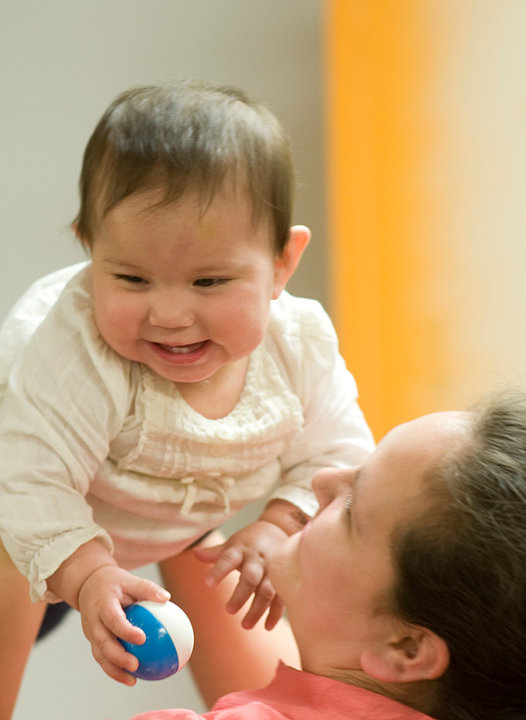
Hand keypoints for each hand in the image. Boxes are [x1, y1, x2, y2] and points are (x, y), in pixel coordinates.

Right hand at [77, 566, 169, 684]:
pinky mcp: (92, 640)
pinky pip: (102, 657)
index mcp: (102, 605)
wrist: (87, 585)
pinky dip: (113, 669)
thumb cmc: (114, 583)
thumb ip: (147, 589)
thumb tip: (167, 598)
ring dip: (114, 670)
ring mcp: (90, 632)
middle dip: (117, 657)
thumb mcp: (130, 580)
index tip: (142, 639)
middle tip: (135, 665)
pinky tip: (130, 677)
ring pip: (100, 654)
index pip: (113, 619)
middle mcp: (93, 621)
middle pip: (102, 642)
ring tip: (132, 680)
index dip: (125, 630)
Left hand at [193, 521, 286, 629]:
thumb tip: (195, 553)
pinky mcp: (284, 580)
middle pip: (250, 578)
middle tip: (229, 611)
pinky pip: (281, 597)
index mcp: (241, 550)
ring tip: (245, 625)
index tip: (208, 584)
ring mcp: (272, 570)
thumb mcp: (233, 543)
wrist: (279, 529)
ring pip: (266, 590)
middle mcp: (257, 560)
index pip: (228, 560)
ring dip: (257, 609)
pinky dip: (275, 613)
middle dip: (241, 595)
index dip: (218, 571)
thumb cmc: (250, 541)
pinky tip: (267, 626)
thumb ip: (215, 553)